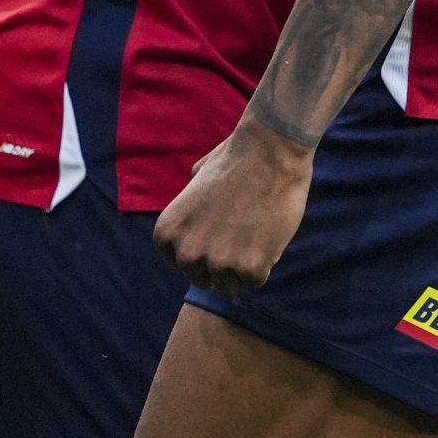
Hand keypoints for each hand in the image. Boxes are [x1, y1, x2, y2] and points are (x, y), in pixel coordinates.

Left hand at [153, 117, 313, 297]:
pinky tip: (270, 240)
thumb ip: (190, 205)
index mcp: (167, 233)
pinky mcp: (250, 268)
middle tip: (243, 241)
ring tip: (258, 240)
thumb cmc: (236, 158)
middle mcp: (186, 253)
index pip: (180, 264)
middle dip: (221, 264)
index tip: (221, 238)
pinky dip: (265, 265)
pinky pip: (255, 281)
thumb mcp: (195, 180)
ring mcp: (218, 263)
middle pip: (203, 278)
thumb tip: (196, 216)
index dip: (203, 252)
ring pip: (230, 285)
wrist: (269, 151)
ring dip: (244, 268)